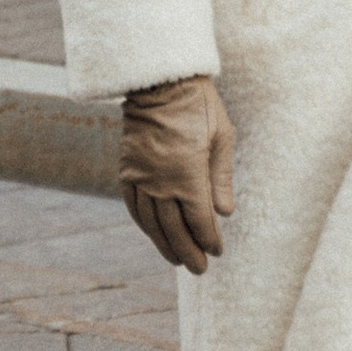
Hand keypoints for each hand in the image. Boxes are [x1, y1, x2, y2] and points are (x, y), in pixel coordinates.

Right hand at [119, 74, 237, 272]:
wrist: (159, 82)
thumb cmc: (199, 106)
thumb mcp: (222, 137)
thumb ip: (221, 178)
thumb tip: (224, 214)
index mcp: (187, 172)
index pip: (199, 218)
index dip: (209, 238)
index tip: (218, 251)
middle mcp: (159, 180)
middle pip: (174, 227)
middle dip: (188, 251)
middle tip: (200, 269)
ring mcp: (139, 177)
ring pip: (152, 222)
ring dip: (165, 244)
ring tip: (178, 260)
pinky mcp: (126, 171)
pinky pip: (134, 207)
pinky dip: (145, 225)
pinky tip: (154, 235)